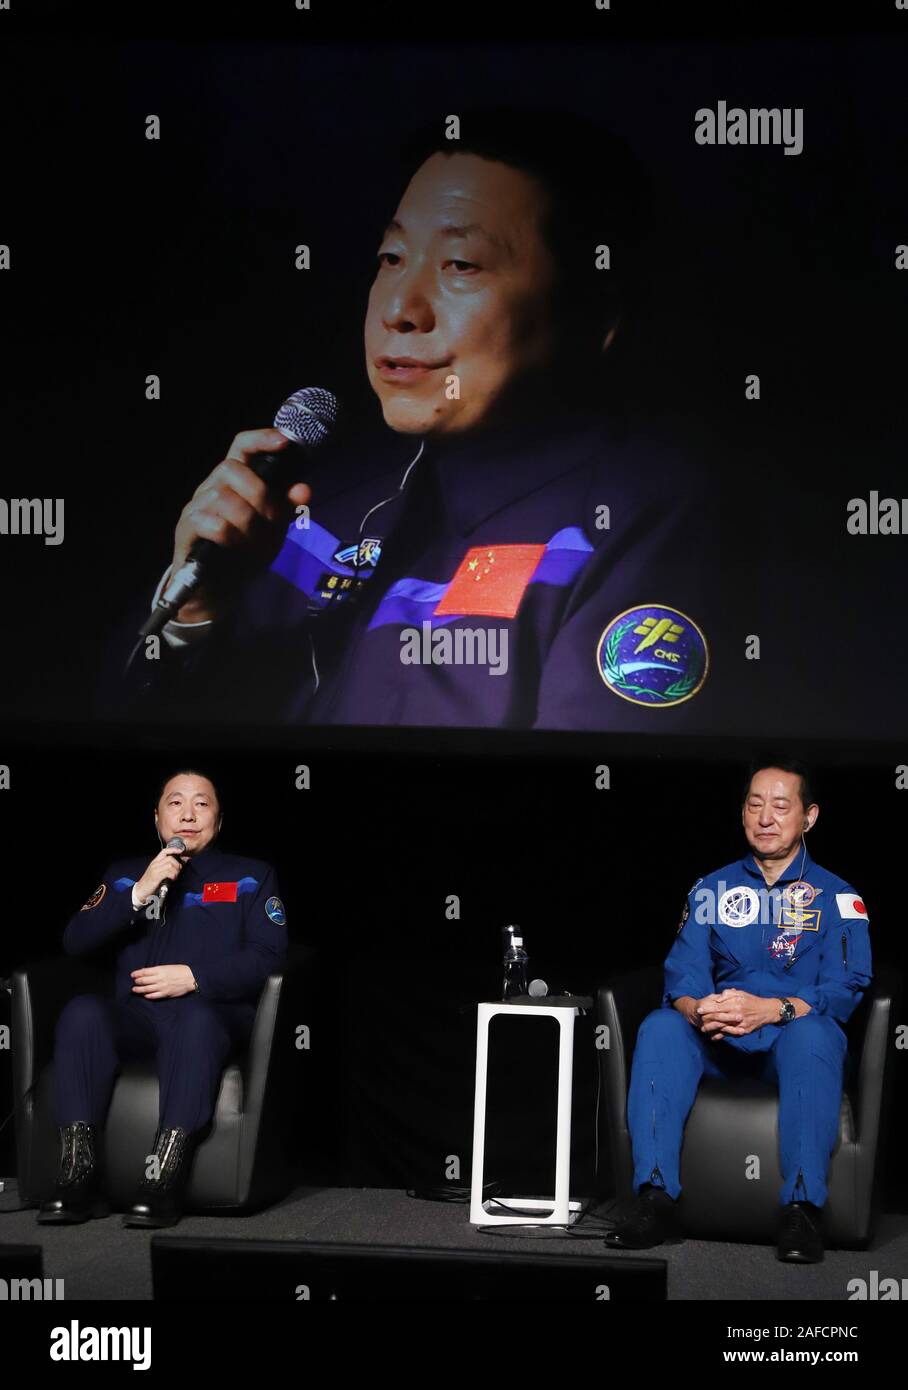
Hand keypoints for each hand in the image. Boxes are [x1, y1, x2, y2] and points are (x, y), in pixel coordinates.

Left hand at [130, 964, 195, 999]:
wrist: (191, 978)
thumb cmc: (180, 970)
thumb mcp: (168, 967)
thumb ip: (158, 970)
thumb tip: (147, 972)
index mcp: (160, 970)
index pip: (144, 972)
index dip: (137, 973)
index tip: (132, 975)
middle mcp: (159, 979)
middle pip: (144, 981)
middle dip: (137, 982)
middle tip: (134, 982)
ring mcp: (162, 987)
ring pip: (146, 989)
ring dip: (139, 990)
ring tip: (134, 989)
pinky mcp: (165, 994)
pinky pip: (154, 996)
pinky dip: (148, 996)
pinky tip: (145, 995)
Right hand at [133, 846, 188, 905]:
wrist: (140, 890)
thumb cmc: (150, 882)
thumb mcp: (157, 872)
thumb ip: (167, 867)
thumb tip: (180, 862)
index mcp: (155, 862)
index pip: (165, 851)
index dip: (174, 849)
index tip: (181, 851)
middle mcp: (155, 864)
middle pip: (170, 858)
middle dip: (177, 864)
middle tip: (178, 871)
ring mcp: (155, 870)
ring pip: (170, 865)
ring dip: (176, 871)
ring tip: (174, 876)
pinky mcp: (156, 877)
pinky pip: (168, 873)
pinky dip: (173, 876)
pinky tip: (172, 879)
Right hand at [170, 429, 311, 621]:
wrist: (220, 588)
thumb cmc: (244, 552)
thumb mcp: (273, 530)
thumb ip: (287, 509)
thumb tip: (304, 489)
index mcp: (235, 482)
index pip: (241, 445)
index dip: (261, 438)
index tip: (283, 442)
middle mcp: (212, 487)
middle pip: (231, 468)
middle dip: (259, 495)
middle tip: (271, 521)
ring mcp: (196, 506)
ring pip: (222, 497)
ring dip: (247, 522)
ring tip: (254, 541)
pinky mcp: (187, 528)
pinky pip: (210, 522)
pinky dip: (229, 535)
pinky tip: (234, 546)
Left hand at [697, 989, 775, 1038]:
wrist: (767, 1011)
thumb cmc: (752, 1000)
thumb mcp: (740, 993)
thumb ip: (728, 994)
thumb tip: (718, 998)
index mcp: (735, 1004)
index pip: (718, 1007)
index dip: (708, 1009)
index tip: (699, 1010)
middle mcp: (737, 1015)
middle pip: (719, 1018)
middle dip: (708, 1020)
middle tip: (698, 1021)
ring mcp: (740, 1024)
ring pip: (724, 1028)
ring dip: (713, 1029)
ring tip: (704, 1030)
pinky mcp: (744, 1031)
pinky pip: (731, 1034)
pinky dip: (722, 1036)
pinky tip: (715, 1037)